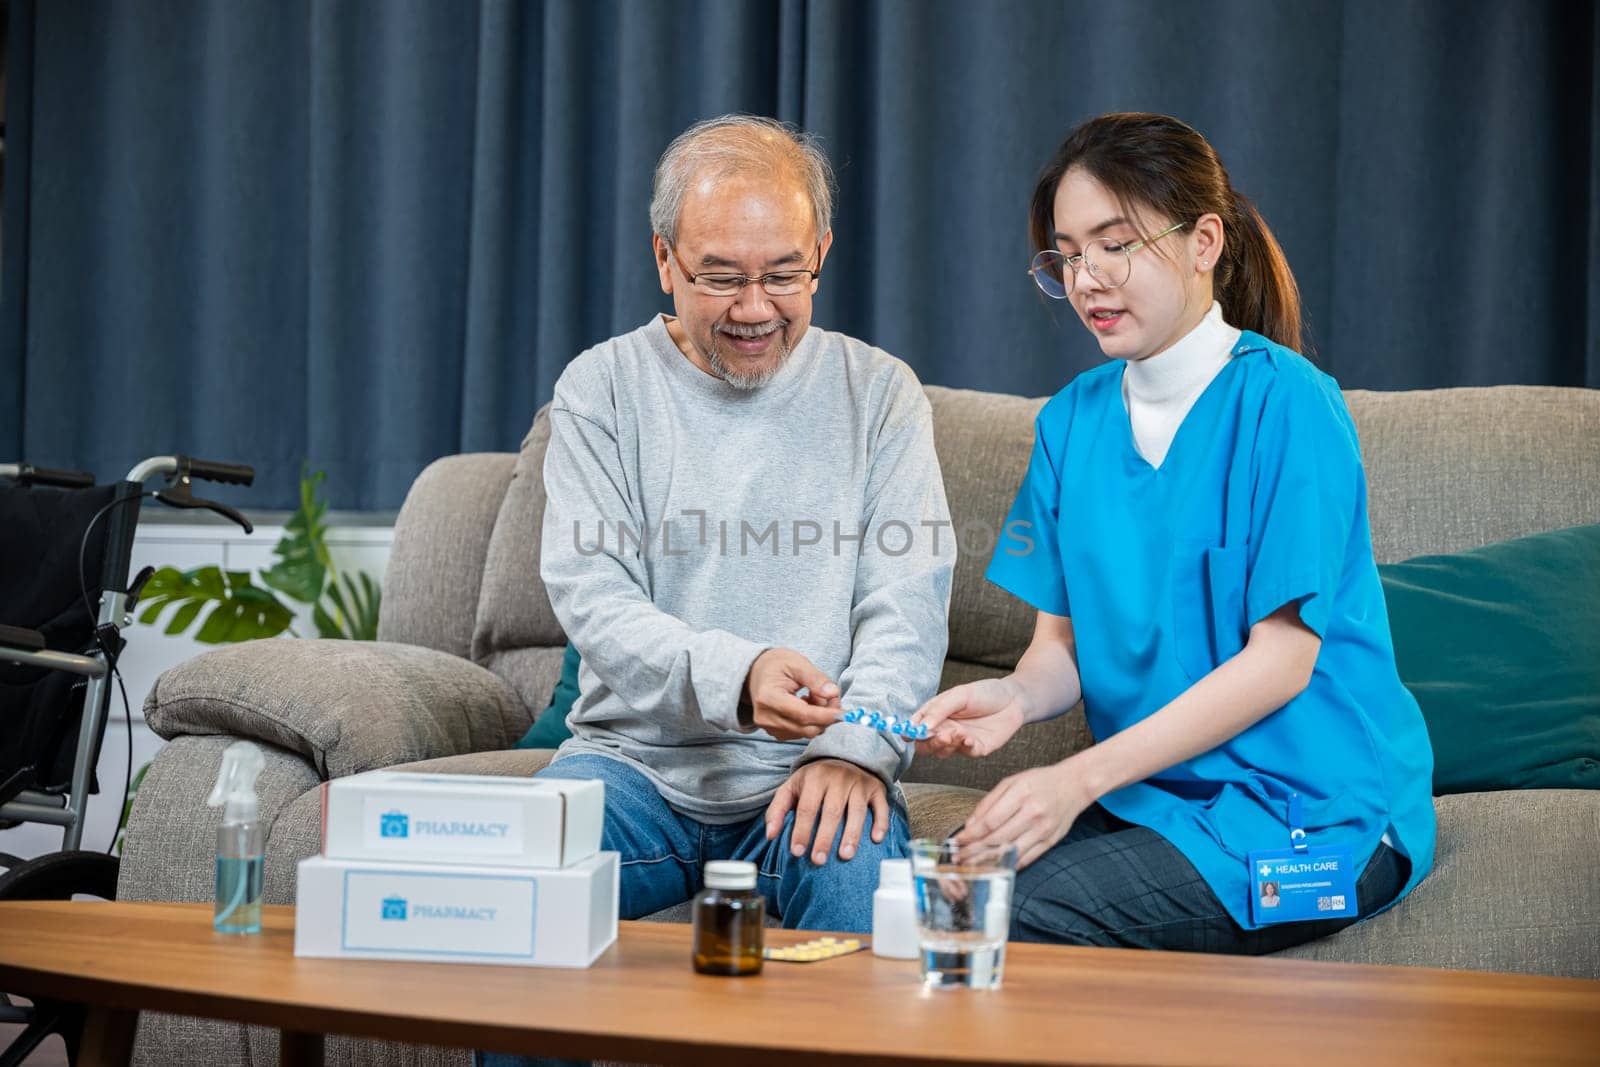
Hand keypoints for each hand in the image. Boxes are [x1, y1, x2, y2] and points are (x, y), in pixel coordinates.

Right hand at [744, 648, 841, 740]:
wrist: (755, 673)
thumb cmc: (776, 665)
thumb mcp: (797, 663)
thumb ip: (816, 678)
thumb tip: (833, 693)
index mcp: (768, 697)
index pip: (802, 714)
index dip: (825, 715)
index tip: (843, 712)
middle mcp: (766, 716)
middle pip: (806, 728)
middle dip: (826, 716)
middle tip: (833, 697)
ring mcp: (769, 727)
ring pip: (806, 732)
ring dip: (819, 718)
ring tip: (814, 696)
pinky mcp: (775, 732)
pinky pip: (800, 733)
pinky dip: (811, 721)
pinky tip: (807, 704)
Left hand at [764, 759, 888, 864]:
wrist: (845, 755)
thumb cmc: (815, 778)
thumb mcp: (792, 787)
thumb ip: (778, 809)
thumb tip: (770, 835)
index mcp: (815, 778)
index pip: (807, 807)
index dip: (801, 830)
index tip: (797, 851)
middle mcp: (838, 778)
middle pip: (832, 811)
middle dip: (824, 837)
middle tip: (818, 860)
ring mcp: (859, 783)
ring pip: (857, 810)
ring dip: (852, 834)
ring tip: (845, 855)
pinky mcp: (876, 789)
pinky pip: (881, 806)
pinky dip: (880, 822)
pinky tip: (876, 839)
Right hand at [910, 677, 1029, 757]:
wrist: (1014, 699)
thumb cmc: (984, 692)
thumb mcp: (959, 695)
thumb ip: (938, 710)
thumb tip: (920, 727)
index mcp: (936, 714)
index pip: (915, 727)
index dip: (909, 732)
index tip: (909, 734)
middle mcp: (944, 729)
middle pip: (925, 745)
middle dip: (928, 743)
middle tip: (938, 735)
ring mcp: (959, 740)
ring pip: (942, 752)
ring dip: (946, 744)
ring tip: (956, 733)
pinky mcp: (976, 748)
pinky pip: (965, 753)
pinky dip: (964, 747)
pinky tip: (968, 738)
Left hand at [955, 761, 1089, 868]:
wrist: (1074, 785)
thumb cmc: (1040, 781)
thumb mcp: (1011, 781)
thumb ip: (989, 802)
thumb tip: (970, 825)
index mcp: (1021, 793)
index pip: (990, 821)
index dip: (971, 834)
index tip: (958, 841)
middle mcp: (1033, 813)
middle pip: (998, 839)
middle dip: (974, 851)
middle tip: (958, 858)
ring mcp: (1044, 829)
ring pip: (1010, 851)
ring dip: (987, 861)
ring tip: (971, 866)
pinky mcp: (1050, 841)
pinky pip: (1026, 858)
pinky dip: (1008, 865)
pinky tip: (994, 868)